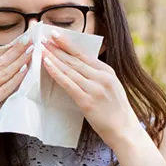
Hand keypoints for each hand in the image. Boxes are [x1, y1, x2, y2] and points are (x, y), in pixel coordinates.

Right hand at [0, 36, 33, 154]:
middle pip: (0, 64)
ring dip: (19, 61)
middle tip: (31, 39)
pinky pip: (3, 90)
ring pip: (3, 74)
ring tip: (31, 51)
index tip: (23, 40)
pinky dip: (15, 80)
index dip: (10, 50)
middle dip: (17, 50)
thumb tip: (6, 77)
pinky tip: (24, 71)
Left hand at [41, 31, 142, 149]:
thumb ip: (97, 76)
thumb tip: (77, 65)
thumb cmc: (116, 110)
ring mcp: (95, 89)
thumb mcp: (111, 86)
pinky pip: (68, 84)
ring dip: (53, 58)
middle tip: (42, 39)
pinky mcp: (87, 102)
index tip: (54, 34)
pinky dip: (56, 73)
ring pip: (69, 69)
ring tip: (41, 50)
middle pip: (74, 59)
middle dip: (57, 48)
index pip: (83, 54)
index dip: (67, 44)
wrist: (124, 130)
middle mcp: (102, 77)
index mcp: (107, 71)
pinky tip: (47, 65)